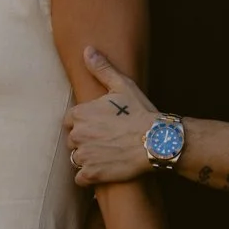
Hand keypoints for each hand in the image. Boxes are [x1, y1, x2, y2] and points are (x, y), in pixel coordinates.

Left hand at [63, 47, 157, 185]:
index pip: (70, 121)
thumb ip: (102, 69)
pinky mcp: (92, 174)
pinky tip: (103, 170)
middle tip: (106, 141)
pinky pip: (80, 178)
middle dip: (85, 141)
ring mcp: (85, 155)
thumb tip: (87, 50)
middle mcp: (78, 134)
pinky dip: (89, 177)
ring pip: (76, 158)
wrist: (158, 141)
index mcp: (81, 113)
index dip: (84, 124)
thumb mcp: (123, 86)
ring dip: (87, 159)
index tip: (99, 127)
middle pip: (72, 140)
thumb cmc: (141, 113)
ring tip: (107, 155)